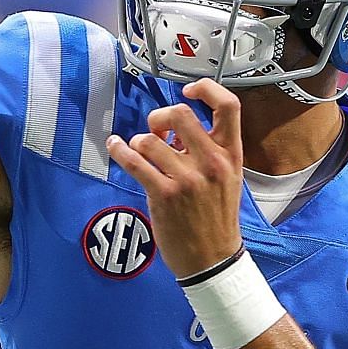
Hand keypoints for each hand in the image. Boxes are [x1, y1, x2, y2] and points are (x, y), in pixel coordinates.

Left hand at [107, 78, 244, 276]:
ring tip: (140, 152)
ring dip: (139, 142)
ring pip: (150, 139)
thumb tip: (177, 130)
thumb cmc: (217, 218)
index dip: (206, 89)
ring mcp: (188, 179)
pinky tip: (116, 147)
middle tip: (156, 130)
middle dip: (160, 117)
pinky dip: (119, 150)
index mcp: (231, 155)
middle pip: (180, 113)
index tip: (189, 89)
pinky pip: (134, 161)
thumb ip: (207, 150)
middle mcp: (212, 162)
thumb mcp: (227, 179)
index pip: (229, 106)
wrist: (213, 260)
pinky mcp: (164, 194)